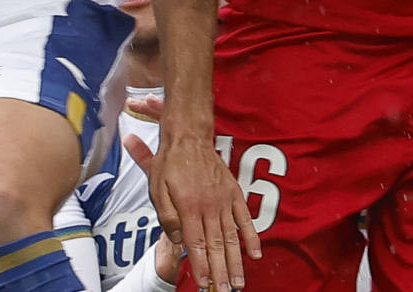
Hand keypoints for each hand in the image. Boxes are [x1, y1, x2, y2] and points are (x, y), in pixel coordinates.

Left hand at [127, 131, 258, 291]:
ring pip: (232, 237)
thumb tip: (177, 240)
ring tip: (239, 282)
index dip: (200, 266)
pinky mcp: (234, 194)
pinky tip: (255, 254)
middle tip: (226, 291)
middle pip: (216, 246)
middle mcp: (209, 206)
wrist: (189, 137)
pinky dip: (251, 237)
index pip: (196, 244)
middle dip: (221, 272)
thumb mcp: (156, 188)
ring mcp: (224, 200)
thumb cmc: (169, 163)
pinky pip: (245, 219)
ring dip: (236, 261)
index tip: (204, 284)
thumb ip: (167, 216)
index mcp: (188, 207)